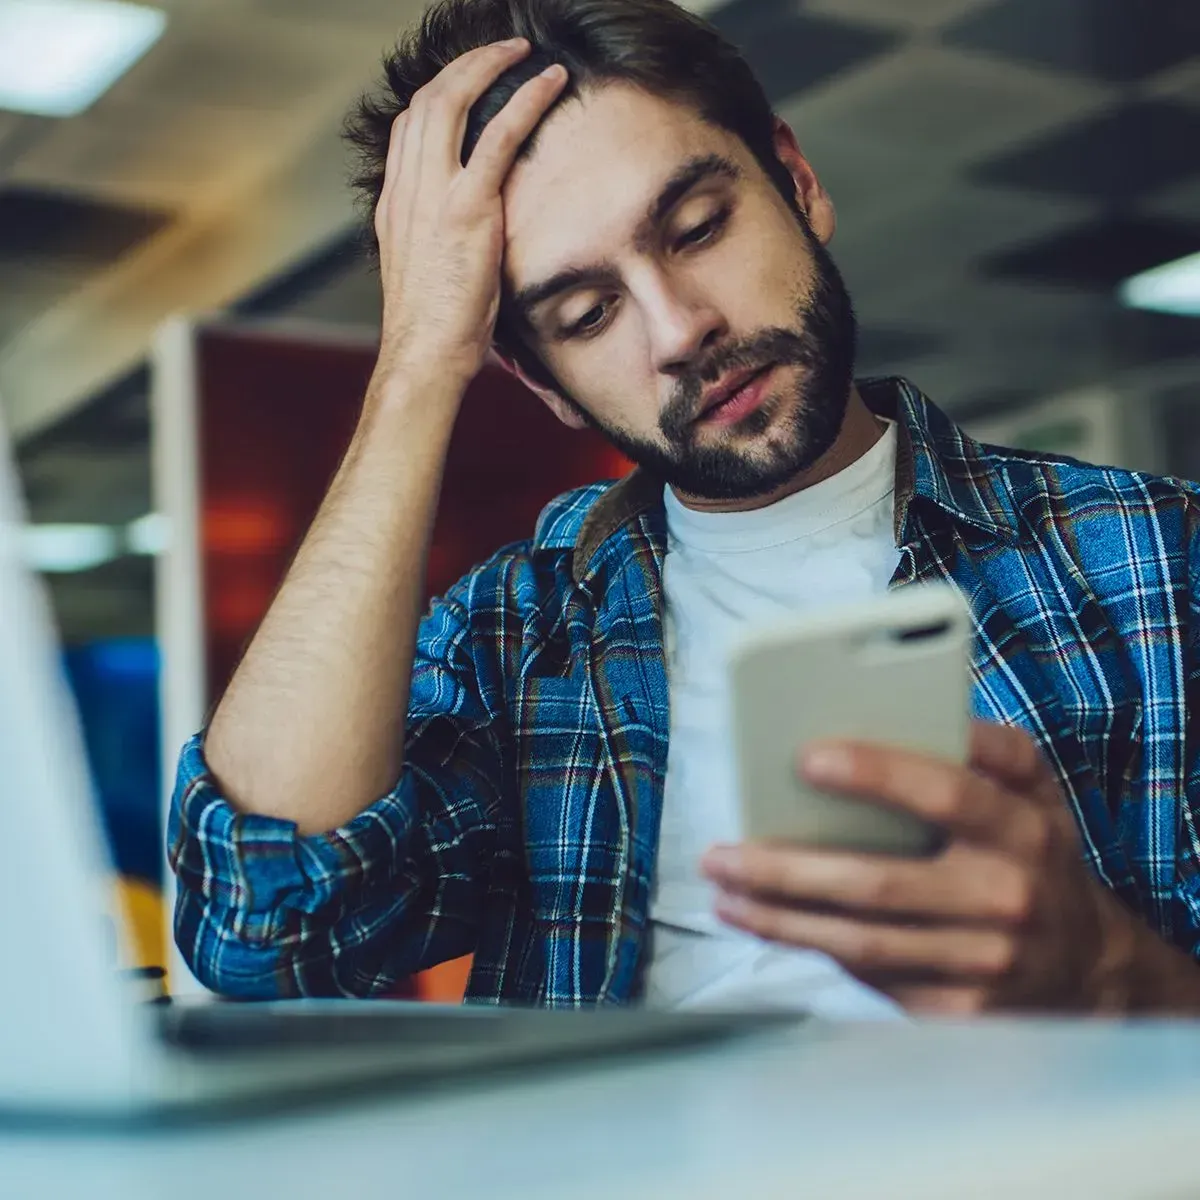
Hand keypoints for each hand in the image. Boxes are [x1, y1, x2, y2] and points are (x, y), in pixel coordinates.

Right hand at [373, 40, 567, 387]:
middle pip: (426, 101)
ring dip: (490, 65)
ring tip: (522, 51)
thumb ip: (443, 248)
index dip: (437, 96)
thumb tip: (471, 250)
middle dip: (463, 66)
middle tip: (499, 52)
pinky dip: (525, 99)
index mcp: (395, 207)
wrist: (423, 358)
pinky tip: (549, 81)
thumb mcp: (431, 280)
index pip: (407, 130)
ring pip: (452, 101)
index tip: (467, 85)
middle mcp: (406, 191)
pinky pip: (497, 135)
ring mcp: (432, 196)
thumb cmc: (435, 335)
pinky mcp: (466, 209)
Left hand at [701, 721, 1142, 1013]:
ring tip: (724, 891)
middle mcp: (1005, 899)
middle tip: (720, 854)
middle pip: (877, 884)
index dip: (877, 774)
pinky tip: (767, 923)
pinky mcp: (958, 1011)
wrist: (1088, 968)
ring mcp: (982, 964)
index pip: (946, 794)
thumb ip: (989, 746)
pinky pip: (870, 977)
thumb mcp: (1035, 791)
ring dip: (779, 919)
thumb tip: (923, 705)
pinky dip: (812, 948)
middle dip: (785, 869)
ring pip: (859, 943)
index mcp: (1022, 830)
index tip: (805, 757)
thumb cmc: (1035, 857)